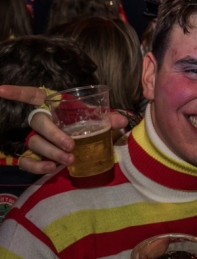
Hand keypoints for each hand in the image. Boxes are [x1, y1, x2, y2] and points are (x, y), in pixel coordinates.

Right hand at [0, 85, 127, 173]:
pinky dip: (37, 165)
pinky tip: (51, 168)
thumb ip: (107, 118)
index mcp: (51, 106)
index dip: (17, 92)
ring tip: (69, 159)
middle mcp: (40, 120)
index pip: (31, 95)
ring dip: (51, 151)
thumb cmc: (84, 125)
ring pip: (34, 143)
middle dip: (54, 134)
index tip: (0, 90)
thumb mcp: (95, 120)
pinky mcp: (32, 156)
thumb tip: (122, 121)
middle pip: (38, 124)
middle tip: (71, 145)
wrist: (83, 145)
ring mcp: (34, 139)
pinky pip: (27, 161)